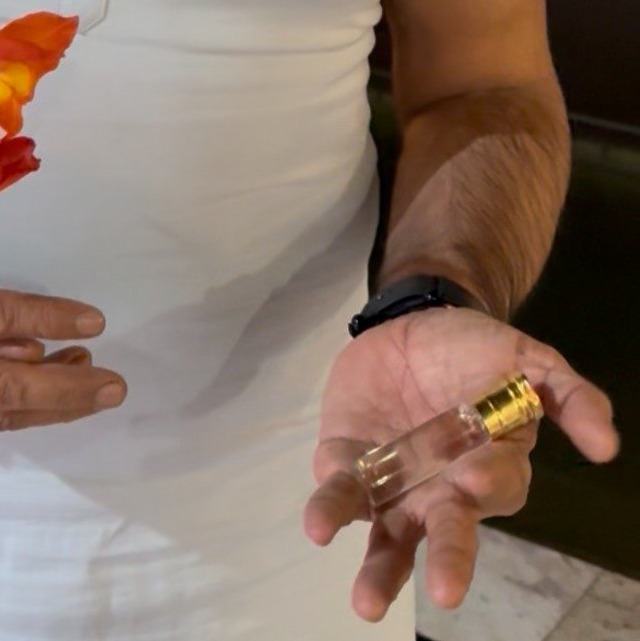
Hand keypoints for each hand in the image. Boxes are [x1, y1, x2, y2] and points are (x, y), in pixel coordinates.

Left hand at [303, 308, 617, 622]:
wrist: (413, 323)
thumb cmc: (476, 352)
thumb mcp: (529, 361)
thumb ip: (568, 396)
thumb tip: (607, 445)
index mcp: (489, 468)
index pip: (496, 487)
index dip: (488, 484)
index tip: (473, 477)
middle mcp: (442, 491)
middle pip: (447, 535)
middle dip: (447, 562)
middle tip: (444, 592)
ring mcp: (394, 484)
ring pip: (388, 539)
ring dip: (379, 572)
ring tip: (367, 603)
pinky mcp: (346, 463)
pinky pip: (339, 493)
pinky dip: (329, 511)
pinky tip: (318, 526)